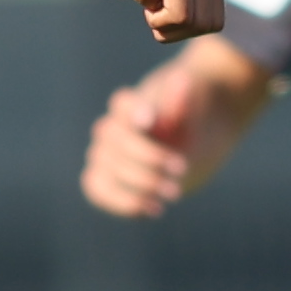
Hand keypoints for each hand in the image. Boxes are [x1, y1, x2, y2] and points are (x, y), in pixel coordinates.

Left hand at [80, 0, 220, 42]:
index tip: (144, 6)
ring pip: (211, 24)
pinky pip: (213, 19)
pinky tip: (173, 7)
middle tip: (152, 11)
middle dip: (173, 28)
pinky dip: (192, 23)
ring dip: (184, 28)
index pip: (182, 16)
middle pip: (200, 23)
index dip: (159, 22)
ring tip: (163, 9)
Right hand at [80, 63, 211, 217]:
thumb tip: (181, 79)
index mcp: (130, 107)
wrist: (181, 153)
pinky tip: (153, 210)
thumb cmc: (185, 129)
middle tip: (183, 169)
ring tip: (173, 195)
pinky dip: (122, 203)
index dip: (132, 110)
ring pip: (104, 168)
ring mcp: (101, 156)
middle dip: (149, 158)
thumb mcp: (192, 115)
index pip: (121, 104)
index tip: (150, 120)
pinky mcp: (100, 180)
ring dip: (138, 185)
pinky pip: (98, 191)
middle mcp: (110, 129)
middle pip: (115, 141)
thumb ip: (182, 103)